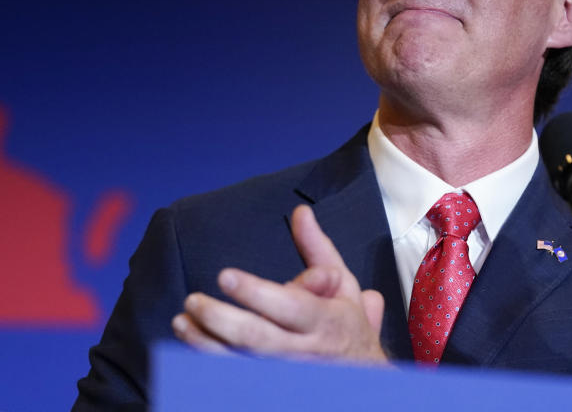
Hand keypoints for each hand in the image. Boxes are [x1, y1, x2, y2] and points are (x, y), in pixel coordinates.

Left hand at [172, 205, 388, 363]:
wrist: (360, 379)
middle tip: (194, 300)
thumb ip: (317, 248)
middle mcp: (305, 351)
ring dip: (206, 342)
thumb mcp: (344, 284)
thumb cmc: (346, 326)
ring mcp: (286, 375)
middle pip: (258, 338)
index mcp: (326, 319)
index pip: (289, 305)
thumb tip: (300, 212)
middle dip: (221, 318)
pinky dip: (210, 360)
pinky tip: (194, 342)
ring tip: (183, 320)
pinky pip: (234, 376)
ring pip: (239, 361)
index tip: (226, 276)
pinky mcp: (270, 386)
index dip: (256, 292)